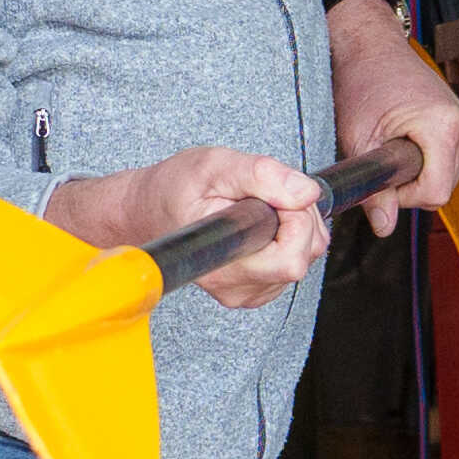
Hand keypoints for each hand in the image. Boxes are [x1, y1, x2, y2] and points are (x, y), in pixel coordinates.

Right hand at [57, 144, 323, 311]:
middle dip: (300, 216)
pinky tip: (262, 221)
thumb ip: (262, 175)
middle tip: (268, 194)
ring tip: (260, 204)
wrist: (152, 210)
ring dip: (296, 224)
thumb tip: (306, 192)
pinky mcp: (258, 289)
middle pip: (304, 257)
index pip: (290, 259)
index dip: (295, 219)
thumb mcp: (214, 166)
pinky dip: (291, 235)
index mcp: (225, 265)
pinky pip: (297, 260)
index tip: (272, 196)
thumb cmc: (176, 188)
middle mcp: (238, 288)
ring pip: (305, 258)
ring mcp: (248, 292)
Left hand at [326, 0, 458, 237]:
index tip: (381, 178)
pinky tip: (407, 142)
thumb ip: (374, 189)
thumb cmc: (362, 83)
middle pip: (441, 190)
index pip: (435, 193)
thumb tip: (384, 228)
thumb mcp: (360, 140)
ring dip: (416, 175)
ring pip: (445, 181)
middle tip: (381, 155)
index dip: (404, 197)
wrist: (372, 49)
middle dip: (408, 186)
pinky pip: (447, 166)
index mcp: (445, 126)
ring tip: (393, 143)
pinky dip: (425, 164)